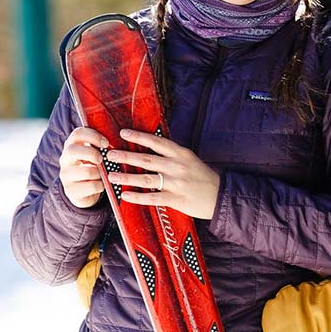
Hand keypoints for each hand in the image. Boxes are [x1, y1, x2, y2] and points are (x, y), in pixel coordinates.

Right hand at [58, 126, 110, 208]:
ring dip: (101, 173)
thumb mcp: (95, 154)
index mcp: (72, 145)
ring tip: (105, 174)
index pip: (78, 133)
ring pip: (86, 171)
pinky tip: (102, 185)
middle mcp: (65, 159)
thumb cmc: (93, 167)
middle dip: (92, 153)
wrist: (84, 192)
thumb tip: (118, 137)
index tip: (106, 143)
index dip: (93, 136)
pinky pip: (92, 186)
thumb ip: (101, 145)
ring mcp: (66, 175)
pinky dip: (101, 185)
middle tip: (102, 159)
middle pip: (73, 150)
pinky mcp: (70, 190)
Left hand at [104, 128, 220, 219]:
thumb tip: (151, 150)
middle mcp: (177, 166)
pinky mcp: (175, 198)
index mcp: (181, 153)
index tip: (123, 133)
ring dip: (127, 177)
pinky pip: (152, 197)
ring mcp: (176, 183)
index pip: (156, 142)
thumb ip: (172, 155)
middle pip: (146, 160)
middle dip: (126, 156)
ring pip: (146, 179)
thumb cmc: (204, 177)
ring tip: (111, 176)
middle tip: (110, 154)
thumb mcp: (190, 160)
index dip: (139, 137)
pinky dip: (137, 197)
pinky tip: (125, 195)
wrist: (220, 196)